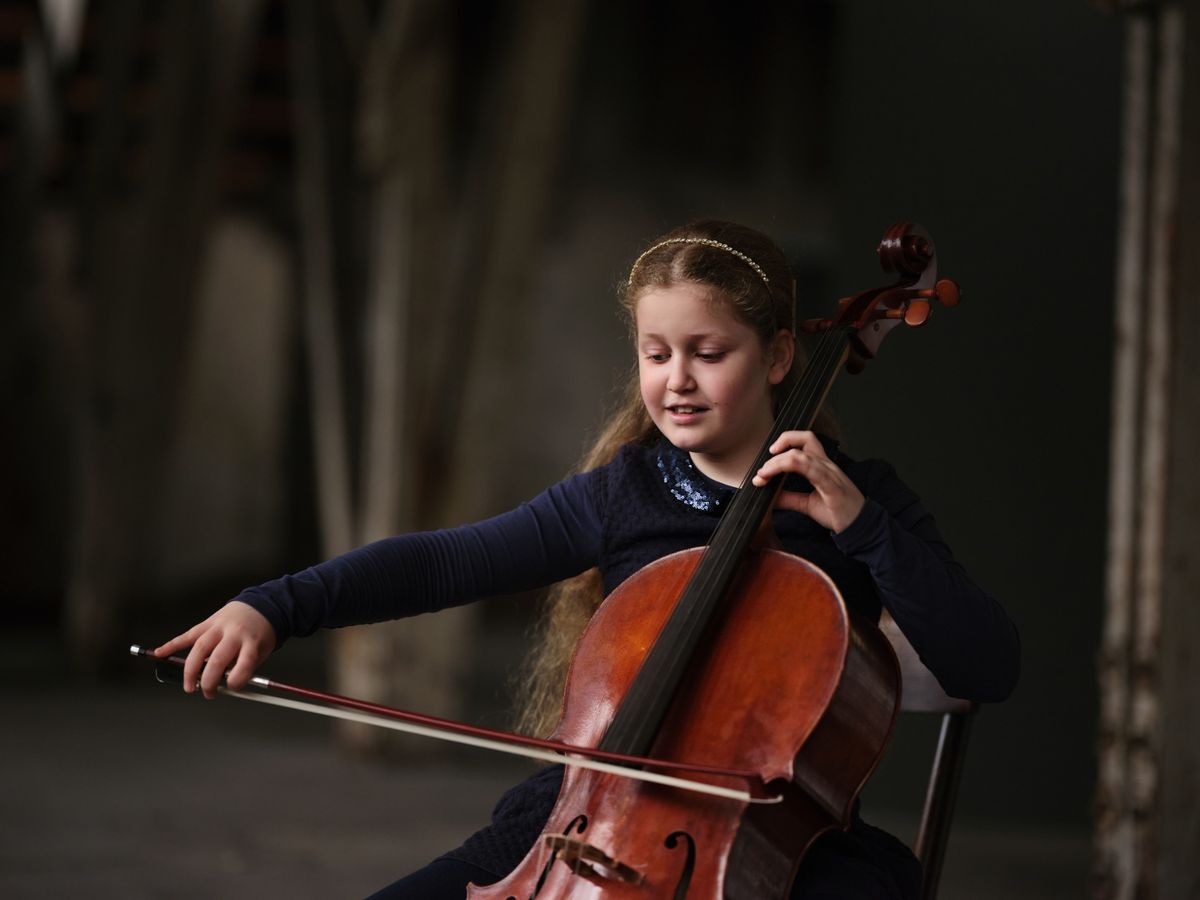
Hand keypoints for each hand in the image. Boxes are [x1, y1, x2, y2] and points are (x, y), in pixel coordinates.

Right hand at [154, 601, 275, 698]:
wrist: (260, 606)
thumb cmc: (259, 633)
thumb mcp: (261, 652)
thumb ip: (244, 668)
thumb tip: (225, 687)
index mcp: (252, 642)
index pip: (244, 663)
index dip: (237, 680)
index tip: (232, 688)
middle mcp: (234, 633)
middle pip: (218, 659)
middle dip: (209, 680)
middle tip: (208, 693)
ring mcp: (219, 627)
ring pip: (200, 648)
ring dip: (191, 670)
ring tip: (189, 686)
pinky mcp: (208, 623)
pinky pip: (188, 635)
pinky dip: (172, 645)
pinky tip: (160, 653)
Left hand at [750, 430, 865, 533]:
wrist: (861, 527)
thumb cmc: (839, 513)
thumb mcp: (807, 504)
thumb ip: (789, 498)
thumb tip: (768, 496)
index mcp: (822, 466)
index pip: (805, 442)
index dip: (784, 443)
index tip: (767, 460)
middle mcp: (826, 465)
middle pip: (806, 438)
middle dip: (781, 444)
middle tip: (764, 465)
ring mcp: (830, 474)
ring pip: (803, 455)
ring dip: (778, 462)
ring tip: (764, 474)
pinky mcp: (832, 486)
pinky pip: (812, 470)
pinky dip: (792, 468)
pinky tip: (777, 477)